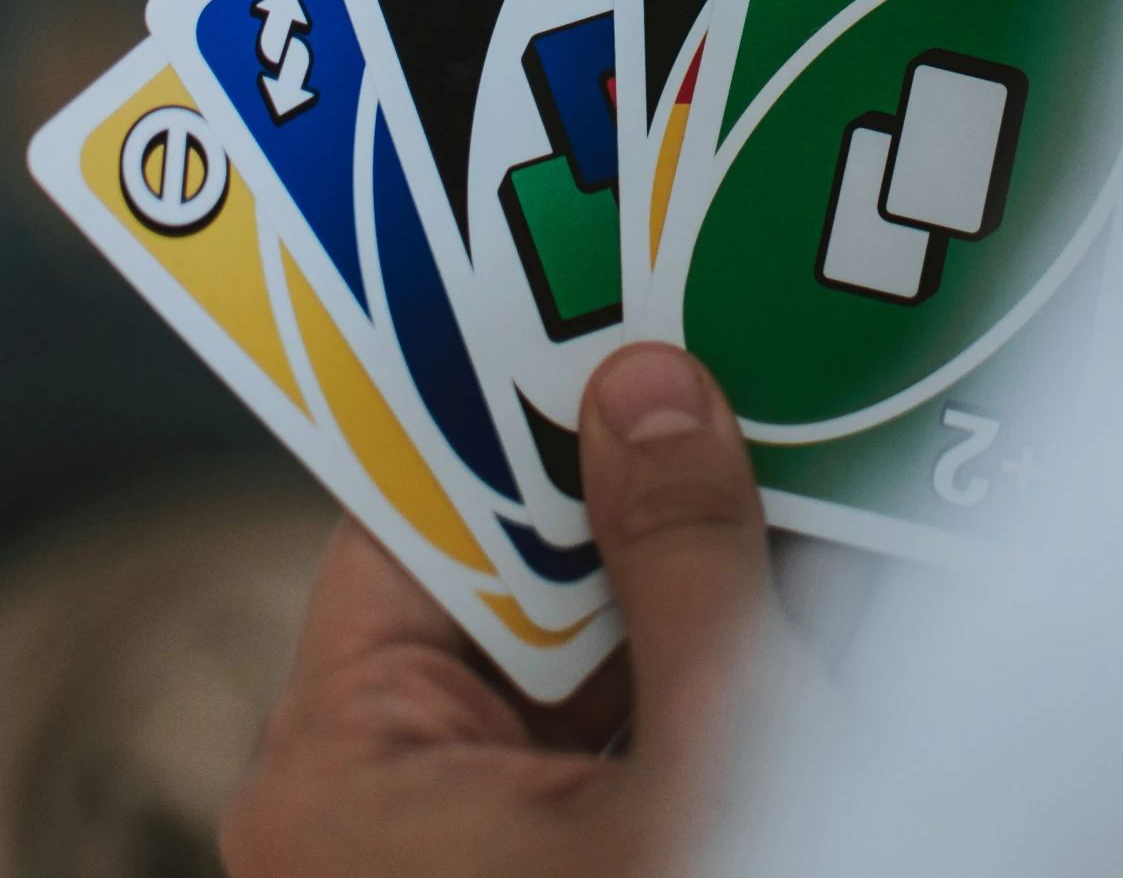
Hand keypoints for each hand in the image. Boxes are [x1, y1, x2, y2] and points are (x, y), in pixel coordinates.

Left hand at [221, 344, 774, 877]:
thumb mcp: (708, 762)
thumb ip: (685, 567)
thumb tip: (654, 393)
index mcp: (340, 774)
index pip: (414, 510)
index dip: (510, 399)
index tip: (588, 300)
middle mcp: (371, 797)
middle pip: (506, 566)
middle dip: (624, 488)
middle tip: (717, 385)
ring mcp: (454, 831)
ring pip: (572, 637)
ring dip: (676, 574)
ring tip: (772, 488)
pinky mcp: (536, 852)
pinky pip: (604, 708)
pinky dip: (689, 658)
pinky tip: (782, 593)